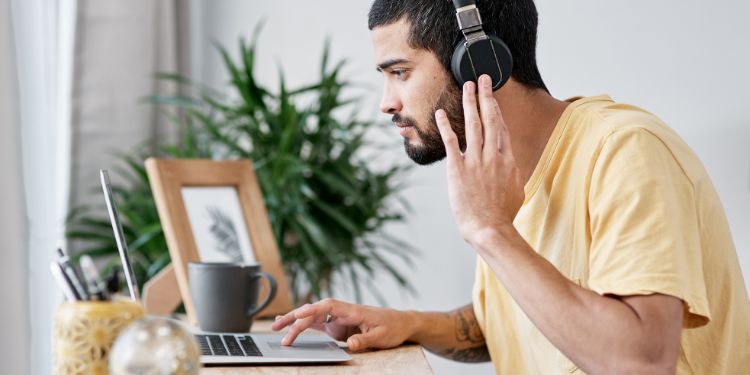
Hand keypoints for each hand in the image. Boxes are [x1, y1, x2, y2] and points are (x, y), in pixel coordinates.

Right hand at [270, 298, 415, 351]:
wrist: (401, 323)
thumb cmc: (393, 327)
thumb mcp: (381, 337)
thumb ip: (364, 341)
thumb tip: (349, 345)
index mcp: (352, 310)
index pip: (328, 306)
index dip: (312, 310)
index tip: (298, 315)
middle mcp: (342, 311)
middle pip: (314, 310)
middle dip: (295, 316)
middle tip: (277, 326)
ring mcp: (339, 318)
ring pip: (312, 317)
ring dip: (295, 321)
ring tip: (276, 328)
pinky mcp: (338, 325)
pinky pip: (317, 324)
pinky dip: (304, 325)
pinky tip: (292, 328)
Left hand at [435, 74, 523, 245]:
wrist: (490, 228)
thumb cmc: (502, 215)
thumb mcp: (517, 190)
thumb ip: (512, 173)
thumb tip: (511, 166)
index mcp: (507, 160)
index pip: (500, 127)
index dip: (495, 109)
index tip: (492, 96)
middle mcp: (493, 156)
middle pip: (489, 119)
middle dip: (485, 96)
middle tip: (481, 78)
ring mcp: (476, 161)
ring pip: (473, 124)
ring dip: (469, 103)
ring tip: (466, 86)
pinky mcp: (458, 169)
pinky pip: (451, 142)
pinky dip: (445, 126)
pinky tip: (440, 113)